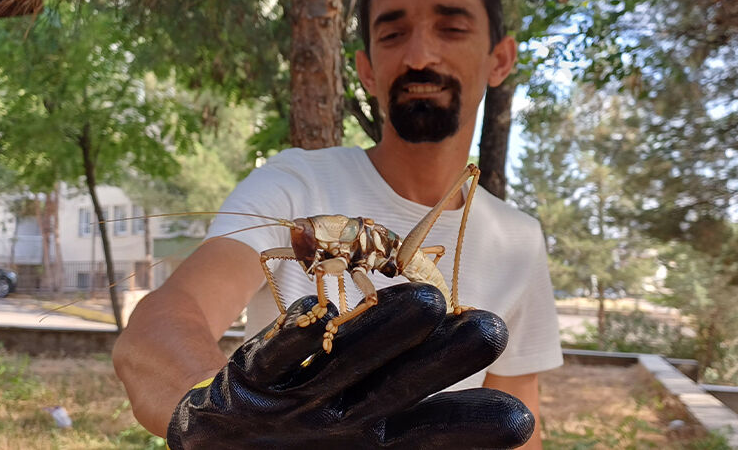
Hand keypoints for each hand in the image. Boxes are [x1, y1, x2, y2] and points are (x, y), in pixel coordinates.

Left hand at [165, 282, 533, 448]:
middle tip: (489, 331)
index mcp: (374, 442)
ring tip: (427, 302)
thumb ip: (421, 428)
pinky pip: (272, 356)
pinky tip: (317, 309)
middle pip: (396, 390)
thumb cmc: (307, 441)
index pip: (431, 434)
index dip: (470, 429)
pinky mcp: (245, 384)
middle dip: (440, 361)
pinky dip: (292, 337)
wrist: (217, 445)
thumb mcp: (371, 436)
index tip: (520, 421)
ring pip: (343, 364)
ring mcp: (292, 406)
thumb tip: (475, 392)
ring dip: (381, 335)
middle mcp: (339, 426)